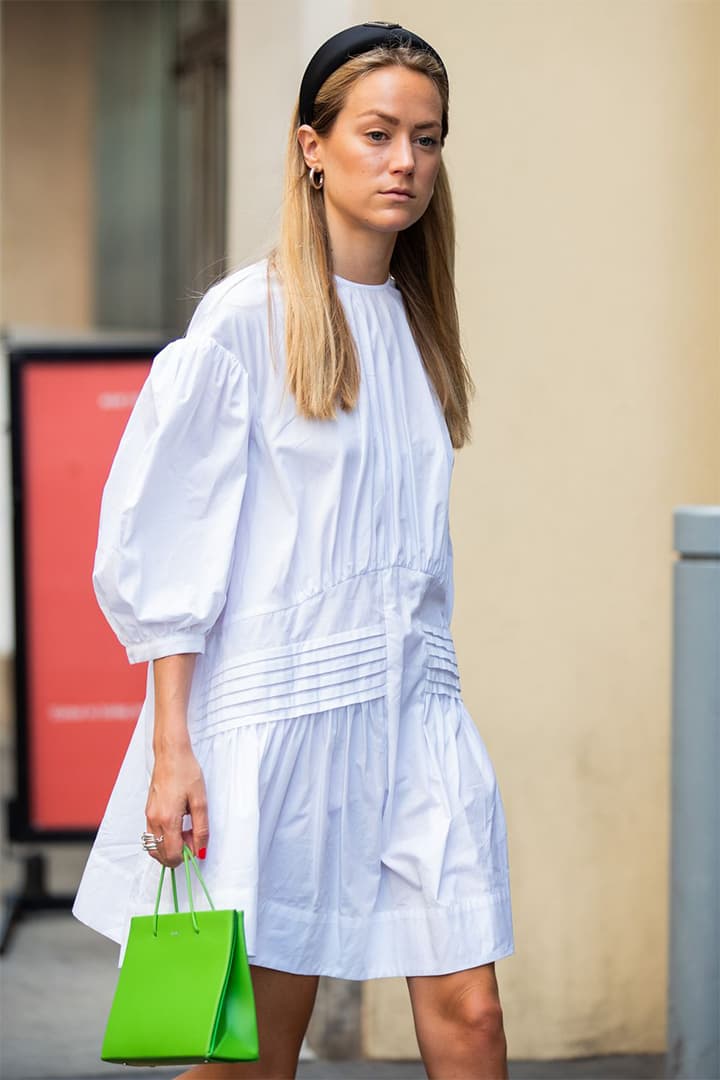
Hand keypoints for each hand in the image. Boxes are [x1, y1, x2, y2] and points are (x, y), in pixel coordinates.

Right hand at [144, 743, 208, 867]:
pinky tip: (177, 826)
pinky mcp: (148, 811)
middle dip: (178, 853)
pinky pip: (152, 835)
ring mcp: (148, 816)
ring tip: (186, 831)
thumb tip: (200, 850)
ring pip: (154, 846)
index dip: (186, 856)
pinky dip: (163, 838)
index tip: (197, 846)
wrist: (171, 754)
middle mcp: (154, 820)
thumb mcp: (200, 801)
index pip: (172, 854)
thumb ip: (201, 829)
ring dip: (170, 847)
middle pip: (161, 855)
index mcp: (167, 819)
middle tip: (193, 837)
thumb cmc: (186, 772)